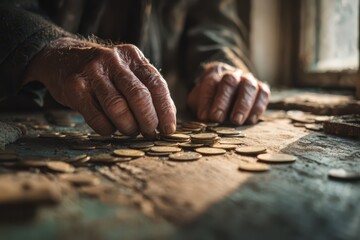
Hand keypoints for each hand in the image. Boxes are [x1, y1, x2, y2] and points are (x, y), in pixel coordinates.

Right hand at [24, 38, 175, 137]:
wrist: (60, 57)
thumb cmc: (103, 72)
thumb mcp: (126, 70)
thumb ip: (146, 89)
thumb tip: (167, 119)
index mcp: (132, 56)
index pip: (156, 84)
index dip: (165, 110)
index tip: (169, 129)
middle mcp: (113, 60)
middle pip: (139, 96)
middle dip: (148, 120)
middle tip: (150, 134)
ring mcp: (93, 72)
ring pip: (118, 108)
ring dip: (128, 127)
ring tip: (131, 131)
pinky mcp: (75, 88)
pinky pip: (97, 117)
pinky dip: (108, 129)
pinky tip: (110, 128)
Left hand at [187, 62, 269, 124]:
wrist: (227, 93)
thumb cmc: (211, 99)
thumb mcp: (200, 101)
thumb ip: (201, 106)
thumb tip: (205, 116)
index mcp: (215, 74)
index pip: (210, 83)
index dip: (207, 100)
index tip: (205, 116)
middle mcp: (233, 74)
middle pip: (230, 81)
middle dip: (223, 100)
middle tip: (218, 118)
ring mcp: (249, 80)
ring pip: (248, 87)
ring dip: (242, 105)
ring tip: (236, 121)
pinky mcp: (261, 89)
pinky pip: (263, 94)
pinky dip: (258, 107)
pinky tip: (251, 120)